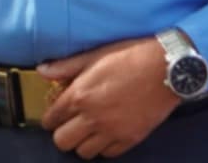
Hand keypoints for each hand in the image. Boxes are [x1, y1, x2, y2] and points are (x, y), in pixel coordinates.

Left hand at [38, 37, 181, 157]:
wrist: (166, 68)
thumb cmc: (130, 56)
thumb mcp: (95, 55)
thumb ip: (66, 66)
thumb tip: (42, 70)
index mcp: (80, 95)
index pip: (52, 118)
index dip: (50, 117)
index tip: (55, 114)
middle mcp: (92, 117)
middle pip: (62, 141)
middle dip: (62, 133)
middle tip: (70, 123)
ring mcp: (111, 131)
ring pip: (84, 152)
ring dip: (83, 142)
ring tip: (89, 130)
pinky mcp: (129, 139)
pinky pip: (108, 154)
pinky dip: (104, 147)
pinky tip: (107, 133)